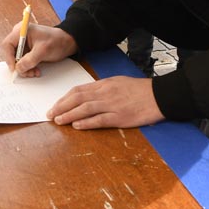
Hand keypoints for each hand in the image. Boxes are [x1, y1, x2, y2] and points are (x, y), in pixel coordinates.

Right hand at [4, 23, 77, 77]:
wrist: (68, 42)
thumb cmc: (57, 41)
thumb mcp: (43, 51)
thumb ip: (29, 60)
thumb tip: (18, 68)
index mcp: (22, 31)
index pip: (8, 44)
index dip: (9, 57)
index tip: (14, 68)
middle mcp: (21, 36)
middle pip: (12, 53)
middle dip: (19, 65)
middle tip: (27, 73)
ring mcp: (24, 44)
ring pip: (17, 60)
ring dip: (25, 68)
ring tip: (34, 72)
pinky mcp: (28, 51)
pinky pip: (23, 61)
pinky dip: (28, 67)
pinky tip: (36, 70)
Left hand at [48, 76, 163, 129]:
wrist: (159, 95)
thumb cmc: (139, 90)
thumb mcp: (118, 83)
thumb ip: (102, 89)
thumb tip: (86, 96)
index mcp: (104, 85)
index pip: (78, 90)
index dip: (64, 98)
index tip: (54, 105)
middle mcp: (105, 94)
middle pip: (78, 99)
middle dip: (61, 106)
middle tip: (49, 114)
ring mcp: (112, 105)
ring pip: (85, 109)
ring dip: (69, 115)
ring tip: (58, 120)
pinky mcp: (120, 117)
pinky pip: (100, 120)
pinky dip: (87, 123)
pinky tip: (76, 126)